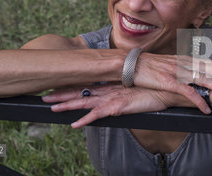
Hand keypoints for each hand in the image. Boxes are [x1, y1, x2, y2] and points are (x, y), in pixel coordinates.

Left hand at [42, 84, 174, 127]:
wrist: (167, 88)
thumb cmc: (152, 88)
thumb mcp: (134, 90)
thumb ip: (123, 91)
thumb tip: (116, 93)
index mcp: (111, 85)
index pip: (87, 85)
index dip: (71, 86)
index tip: (55, 86)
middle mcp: (109, 90)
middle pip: (81, 91)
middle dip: (61, 94)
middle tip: (44, 95)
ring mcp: (112, 97)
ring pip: (85, 101)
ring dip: (67, 105)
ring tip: (52, 107)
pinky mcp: (119, 106)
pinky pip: (98, 115)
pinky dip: (85, 120)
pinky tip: (75, 124)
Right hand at [132, 53, 211, 112]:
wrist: (130, 64)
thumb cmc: (149, 66)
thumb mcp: (169, 65)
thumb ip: (182, 68)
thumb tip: (193, 74)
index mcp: (185, 59)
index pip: (210, 61)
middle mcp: (184, 63)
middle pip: (211, 67)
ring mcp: (177, 72)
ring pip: (203, 78)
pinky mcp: (168, 82)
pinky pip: (187, 92)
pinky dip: (198, 100)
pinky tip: (206, 109)